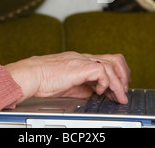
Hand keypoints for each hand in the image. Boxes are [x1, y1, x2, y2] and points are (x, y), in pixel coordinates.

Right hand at [5, 52, 130, 104]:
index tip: (118, 89)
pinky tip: (100, 91)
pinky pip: (102, 71)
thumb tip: (96, 93)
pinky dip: (106, 83)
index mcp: (82, 61)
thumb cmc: (43, 80)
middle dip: (124, 77)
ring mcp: (82, 60)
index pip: (108, 61)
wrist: (30, 75)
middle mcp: (84, 58)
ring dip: (118, 84)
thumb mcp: (69, 84)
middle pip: (115, 59)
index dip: (118, 75)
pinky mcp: (79, 67)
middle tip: (123, 92)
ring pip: (112, 65)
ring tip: (118, 96)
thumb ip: (84, 85)